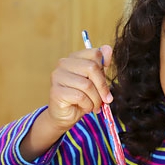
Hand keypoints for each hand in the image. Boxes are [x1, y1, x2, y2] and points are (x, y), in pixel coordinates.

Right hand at [20, 45, 113, 161]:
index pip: (95, 54)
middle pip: (92, 68)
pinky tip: (86, 108)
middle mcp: (63, 64)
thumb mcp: (95, 81)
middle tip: (106, 99)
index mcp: (74, 58)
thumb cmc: (81, 98)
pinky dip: (88, 105)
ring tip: (95, 106)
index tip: (105, 83)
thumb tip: (108, 49)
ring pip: (87, 85)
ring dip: (96, 99)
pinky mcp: (56, 91)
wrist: (65, 116)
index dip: (104, 70)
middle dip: (102, 87)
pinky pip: (80, 96)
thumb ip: (101, 66)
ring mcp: (58, 76)